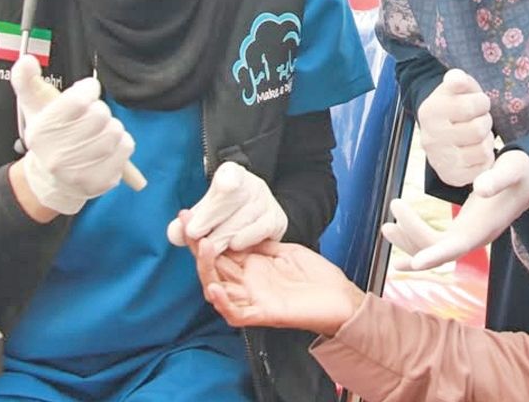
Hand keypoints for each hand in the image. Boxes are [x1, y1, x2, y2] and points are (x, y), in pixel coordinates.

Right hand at [11, 54, 134, 214]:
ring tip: (98, 132)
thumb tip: (26, 60)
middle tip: (90, 117)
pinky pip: (126, 147)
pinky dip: (122, 142)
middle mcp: (57, 155)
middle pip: (100, 114)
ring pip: (115, 131)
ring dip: (111, 126)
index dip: (88, 90)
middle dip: (99, 110)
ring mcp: (79, 171)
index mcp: (41, 131)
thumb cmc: (49, 136)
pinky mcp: (101, 181)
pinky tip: (108, 146)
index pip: (78, 100)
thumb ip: (27, 80)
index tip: (87, 91)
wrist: (52, 180)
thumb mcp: (34, 108)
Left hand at [167, 161, 287, 252]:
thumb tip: (175, 233)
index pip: (226, 178)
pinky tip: (233, 245)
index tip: (199, 216)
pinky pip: (259, 230)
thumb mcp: (201, 213)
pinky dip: (244, 239)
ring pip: (242, 219)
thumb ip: (186, 222)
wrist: (251, 216)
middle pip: (229, 201)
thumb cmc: (221, 214)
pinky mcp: (277, 219)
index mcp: (232, 173)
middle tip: (194, 235)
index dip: (218, 193)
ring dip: (222, 236)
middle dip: (208, 220)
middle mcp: (253, 183)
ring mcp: (267, 201)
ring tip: (209, 246)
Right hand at [194, 237, 363, 336]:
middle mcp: (247, 284)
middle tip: (189, 226)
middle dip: (197, 247)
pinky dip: (222, 302)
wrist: (340, 297)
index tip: (188, 216)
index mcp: (251, 267)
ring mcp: (253, 299)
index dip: (202, 235)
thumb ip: (262, 243)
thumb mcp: (286, 250)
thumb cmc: (316, 277)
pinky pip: (235, 313)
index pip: (219, 251)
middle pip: (212, 267)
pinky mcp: (264, 313)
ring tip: (204, 247)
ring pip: (217, 289)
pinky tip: (214, 287)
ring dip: (207, 270)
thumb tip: (239, 228)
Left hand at [381, 149, 528, 271]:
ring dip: (409, 243)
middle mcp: (474, 239)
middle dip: (412, 238)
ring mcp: (468, 238)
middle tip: (391, 216)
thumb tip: (479, 188)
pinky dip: (417, 249)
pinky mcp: (464, 232)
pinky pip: (436, 247)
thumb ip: (497, 178)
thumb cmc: (520, 173)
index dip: (436, 255)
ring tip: (386, 228)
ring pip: (434, 250)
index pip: (456, 246)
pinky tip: (400, 262)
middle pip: (437, 249)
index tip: (415, 262)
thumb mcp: (512, 168)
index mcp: (484, 227)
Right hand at [418, 68, 495, 185]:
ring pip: (483, 150)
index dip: (481, 102)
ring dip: (487, 140)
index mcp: (430, 111)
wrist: (441, 133)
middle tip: (479, 119)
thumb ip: (459, 80)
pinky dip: (486, 157)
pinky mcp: (451, 177)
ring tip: (479, 134)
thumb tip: (456, 78)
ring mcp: (440, 161)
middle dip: (485, 121)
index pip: (469, 107)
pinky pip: (483, 167)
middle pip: (478, 130)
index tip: (478, 102)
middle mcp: (430, 139)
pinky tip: (477, 149)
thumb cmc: (455, 105)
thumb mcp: (457, 88)